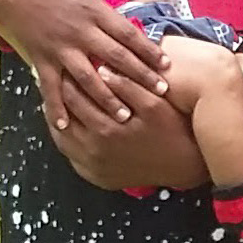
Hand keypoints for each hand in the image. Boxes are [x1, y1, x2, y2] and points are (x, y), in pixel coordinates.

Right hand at [0, 0, 167, 128]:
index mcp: (94, 10)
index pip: (129, 34)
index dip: (150, 51)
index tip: (167, 66)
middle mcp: (81, 32)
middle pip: (117, 59)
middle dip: (141, 77)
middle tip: (161, 93)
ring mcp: (60, 48)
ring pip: (89, 78)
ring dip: (108, 99)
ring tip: (125, 117)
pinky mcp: (40, 58)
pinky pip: (50, 87)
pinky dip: (57, 107)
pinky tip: (65, 125)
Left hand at [48, 81, 207, 191]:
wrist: (183, 165)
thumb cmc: (172, 131)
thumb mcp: (156, 104)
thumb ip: (128, 85)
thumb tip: (102, 70)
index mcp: (106, 130)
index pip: (73, 97)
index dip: (69, 77)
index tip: (69, 66)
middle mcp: (94, 152)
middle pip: (64, 116)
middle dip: (60, 95)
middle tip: (61, 79)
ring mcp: (92, 167)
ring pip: (62, 137)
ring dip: (58, 116)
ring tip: (61, 99)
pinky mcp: (95, 176)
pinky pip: (70, 155)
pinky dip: (66, 137)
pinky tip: (70, 124)